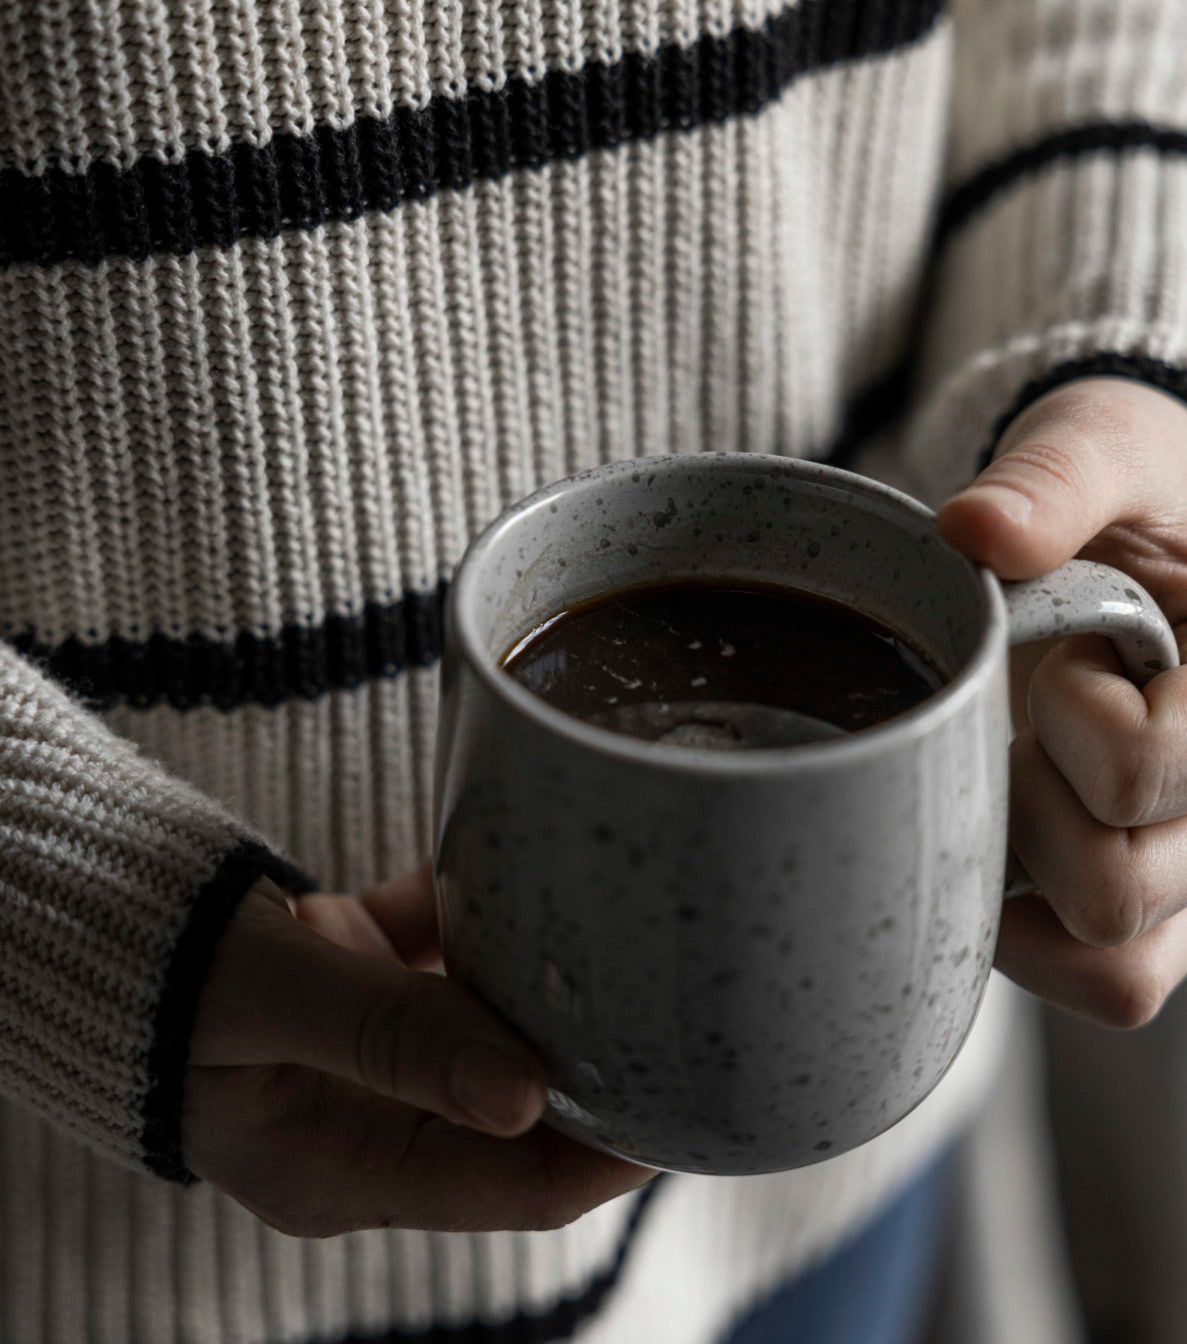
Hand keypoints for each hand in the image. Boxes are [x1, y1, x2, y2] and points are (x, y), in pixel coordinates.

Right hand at [183, 863, 651, 1234]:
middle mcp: (372, 1122)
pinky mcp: (367, 988)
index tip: (693, 1097)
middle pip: (523, 1113)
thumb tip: (526, 1095)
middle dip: (604, 1069)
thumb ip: (390, 1033)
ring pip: (495, 1031)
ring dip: (550, 988)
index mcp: (342, 1166)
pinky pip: (450, 960)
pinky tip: (517, 861)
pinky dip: (482, 919)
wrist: (90, 912)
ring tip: (639, 936)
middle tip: (693, 1006)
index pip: (518, 1189)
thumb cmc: (157, 968)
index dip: (614, 1153)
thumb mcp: (268, 998)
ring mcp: (372, 1055)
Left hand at [937, 377, 1186, 1028]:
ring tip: (1026, 763)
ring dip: (1027, 865)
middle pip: (1117, 890)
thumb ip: (1054, 481)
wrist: (1134, 525)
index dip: (1075, 715)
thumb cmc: (1134, 488)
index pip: (1144, 770)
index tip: (1073, 644)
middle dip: (1031, 794)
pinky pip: (1102, 981)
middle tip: (1031, 709)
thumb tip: (970, 530)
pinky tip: (1002, 830)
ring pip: (1114, 963)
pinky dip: (1027, 931)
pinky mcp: (1158, 901)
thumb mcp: (1100, 444)